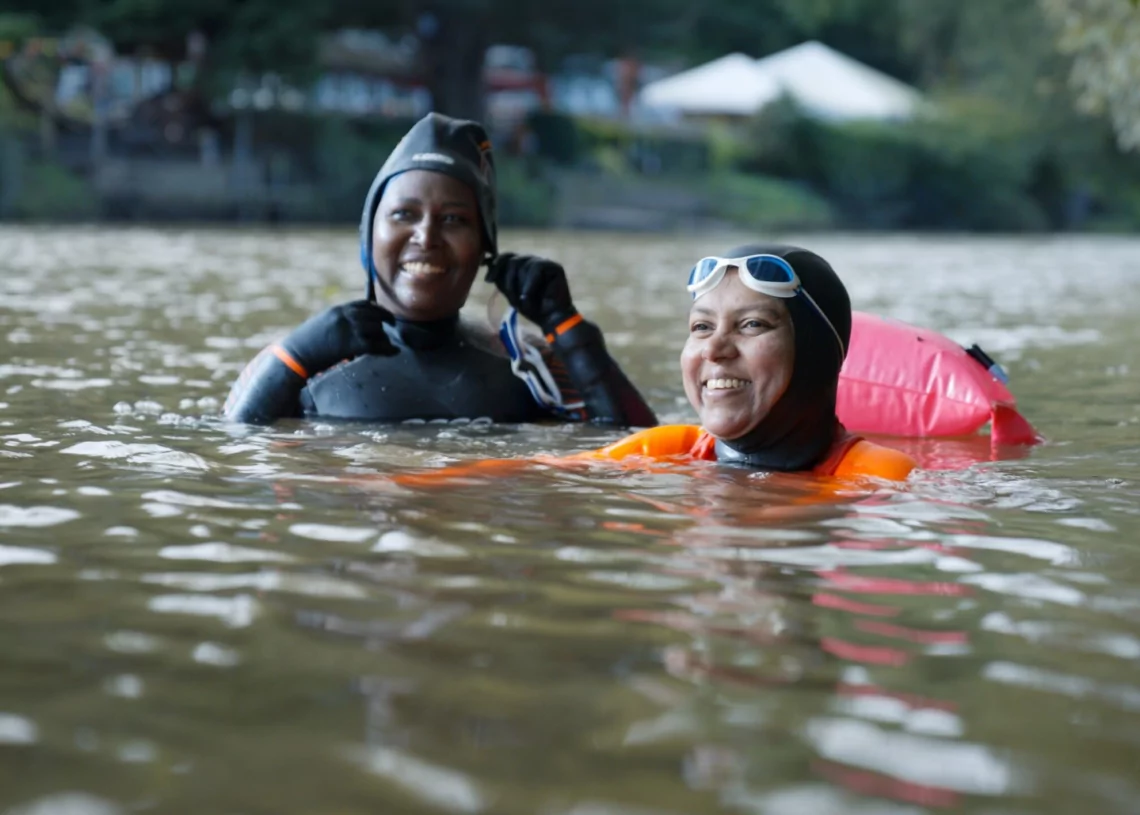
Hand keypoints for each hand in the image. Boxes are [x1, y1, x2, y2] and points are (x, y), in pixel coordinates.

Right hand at [281, 300, 396, 376]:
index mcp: (338, 310)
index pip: (364, 304)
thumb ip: (339, 321)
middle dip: (385, 320)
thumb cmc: (307, 344)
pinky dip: (387, 349)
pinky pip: (375, 345)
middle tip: (392, 325)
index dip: (377, 309)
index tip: (383, 315)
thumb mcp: (323, 324)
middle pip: (374, 314)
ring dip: (384, 336)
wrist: (296, 355)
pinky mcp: (351, 345)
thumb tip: (354, 325)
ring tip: (386, 343)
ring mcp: (348, 330)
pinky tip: (393, 352)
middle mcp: (345, 317)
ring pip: (376, 329)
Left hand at [486, 253, 576, 332]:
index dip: (496, 265)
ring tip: (524, 300)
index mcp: (523, 265)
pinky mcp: (554, 267)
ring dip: (520, 286)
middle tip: (512, 297)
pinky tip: (528, 295)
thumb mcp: (511, 293)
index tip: (488, 280)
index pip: (507, 257)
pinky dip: (530, 284)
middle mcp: (532, 261)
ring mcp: (544, 263)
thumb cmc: (532, 307)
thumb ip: (501, 278)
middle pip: (513, 260)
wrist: (550, 318)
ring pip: (523, 264)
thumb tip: (487, 263)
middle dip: (509, 281)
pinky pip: (536, 268)